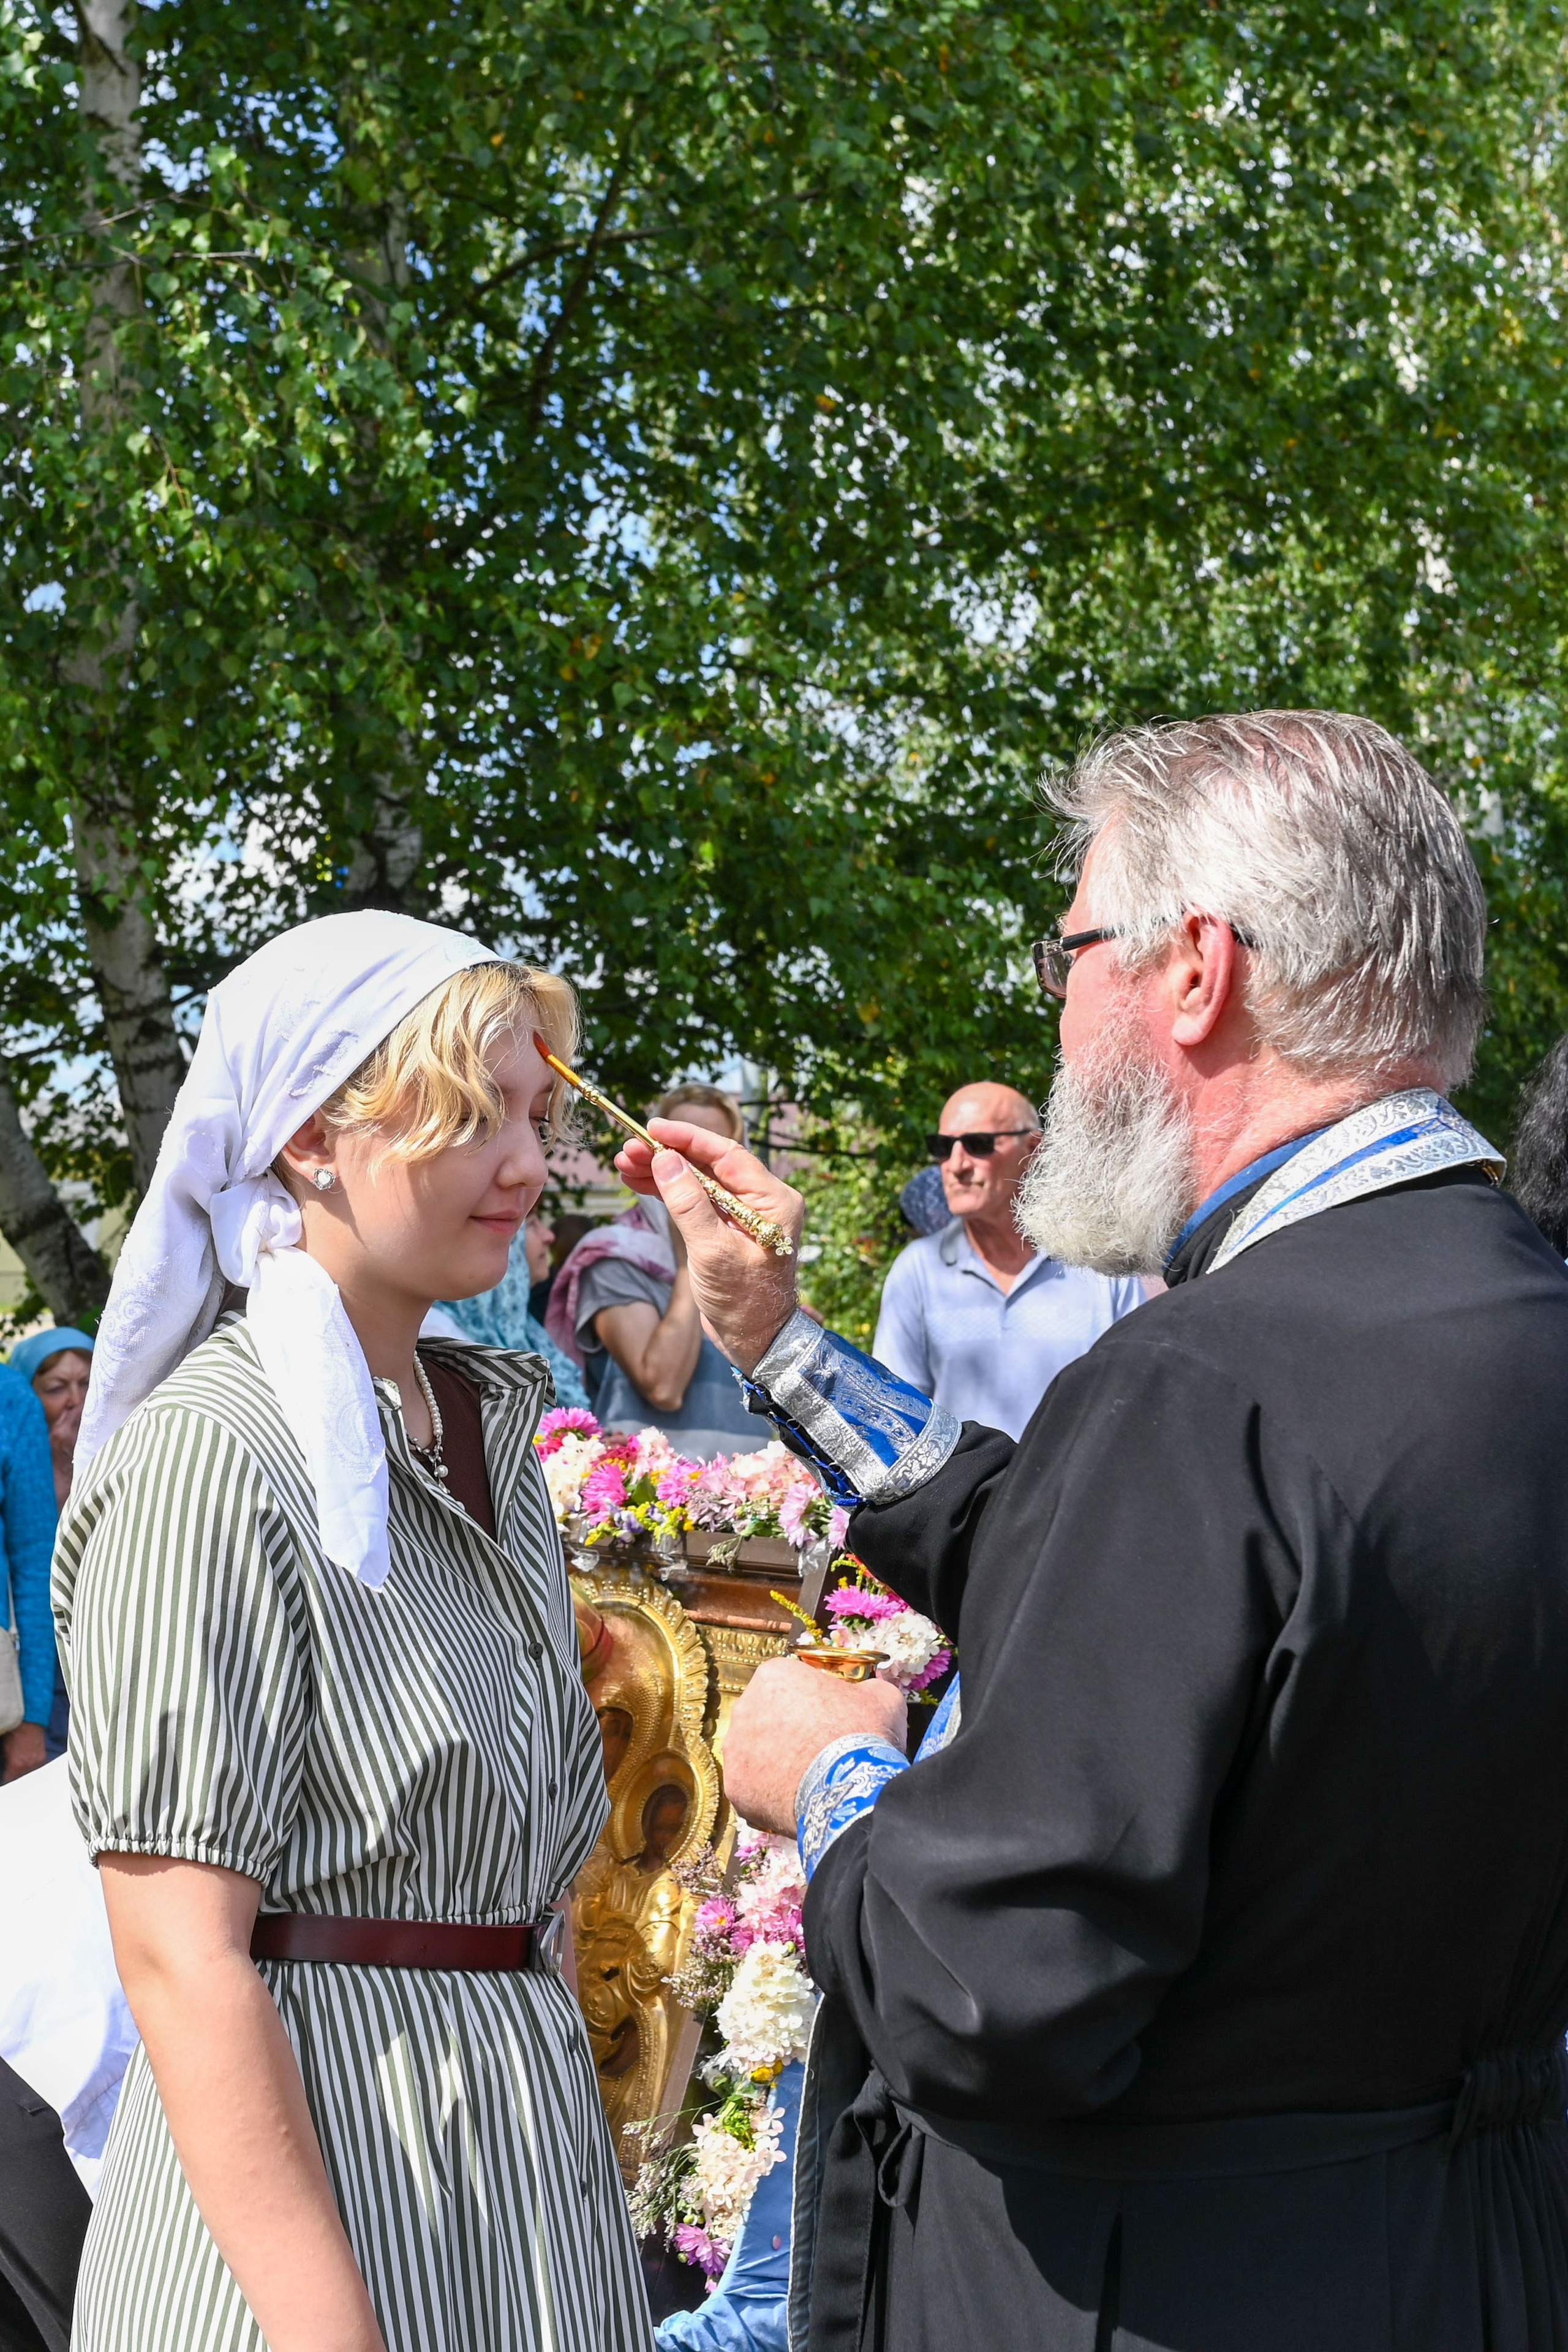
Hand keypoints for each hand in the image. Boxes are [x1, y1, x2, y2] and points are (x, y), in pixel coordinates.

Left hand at [1, 1720, 46, 1780]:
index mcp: (16, 1764)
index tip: (6, 1773)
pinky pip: (36, 1766)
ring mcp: (37, 1762)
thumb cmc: (16, 1732)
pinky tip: (28, 1758)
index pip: (9, 1778)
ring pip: (28, 1772)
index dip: (6, 1775)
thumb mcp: (5, 1748)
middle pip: (19, 1777)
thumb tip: (6, 1768)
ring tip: (21, 1761)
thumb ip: (6, 1761)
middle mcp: (28, 1765)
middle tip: (12, 1767)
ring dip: (24, 1769)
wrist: (30, 1722)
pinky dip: (32, 1764)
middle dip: (15, 1772)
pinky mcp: (43, 1758)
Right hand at [615, 1121, 804, 1372]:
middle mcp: (760, 1201)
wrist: (755, 1341)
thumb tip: (666, 1159)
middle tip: (628, 1148)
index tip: (653, 1128)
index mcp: (772, 1200)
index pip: (727, 1154)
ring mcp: (741, 1214)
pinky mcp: (724, 1229)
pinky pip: (694, 1200)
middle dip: (667, 1154)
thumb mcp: (713, 1251)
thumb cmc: (743, 1301)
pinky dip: (667, 1191)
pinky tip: (639, 1181)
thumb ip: (689, 1204)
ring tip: (624, 1162)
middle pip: (708, 1164)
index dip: (688, 1138)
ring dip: (662, 1171)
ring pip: (697, 1180)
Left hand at [720, 1655, 905, 1834]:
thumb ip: (863, 1689)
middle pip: (766, 1717)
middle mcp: (745, 1706)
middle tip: (815, 1751)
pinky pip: (752, 1787)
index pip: (788, 1684)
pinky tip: (794, 1800)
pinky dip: (768, 1794)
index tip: (829, 1721)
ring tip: (806, 1780)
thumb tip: (863, 1696)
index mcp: (774, 1675)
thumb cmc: (863, 1734)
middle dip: (786, 1731)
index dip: (810, 1703)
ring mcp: (735, 1749)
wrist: (850, 1789)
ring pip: (755, 1754)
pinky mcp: (734, 1787)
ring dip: (775, 1763)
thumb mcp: (880, 1696)